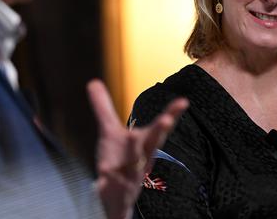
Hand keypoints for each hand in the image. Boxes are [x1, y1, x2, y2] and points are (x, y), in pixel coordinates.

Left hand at [87, 79, 187, 218]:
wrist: (114, 195)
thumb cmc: (118, 159)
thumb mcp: (108, 132)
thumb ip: (103, 107)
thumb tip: (93, 82)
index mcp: (143, 142)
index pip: (160, 126)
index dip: (172, 114)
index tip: (183, 101)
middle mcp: (142, 157)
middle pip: (153, 142)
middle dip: (159, 131)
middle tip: (166, 120)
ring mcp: (131, 174)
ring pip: (137, 164)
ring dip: (137, 155)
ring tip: (133, 139)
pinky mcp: (117, 189)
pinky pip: (115, 184)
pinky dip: (111, 178)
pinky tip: (105, 173)